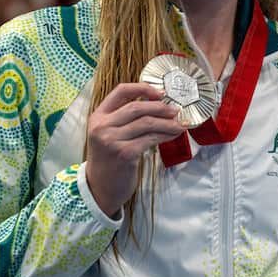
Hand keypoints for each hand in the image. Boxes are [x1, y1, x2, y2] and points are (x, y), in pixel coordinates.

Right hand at [84, 82, 185, 216]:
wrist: (100, 188)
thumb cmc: (109, 159)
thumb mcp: (108, 134)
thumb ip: (123, 119)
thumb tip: (158, 105)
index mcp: (98, 117)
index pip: (120, 91)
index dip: (142, 88)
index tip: (160, 93)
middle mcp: (102, 126)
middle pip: (137, 107)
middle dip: (160, 107)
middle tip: (175, 110)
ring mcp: (112, 140)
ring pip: (146, 123)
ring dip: (167, 122)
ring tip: (179, 124)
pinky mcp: (125, 153)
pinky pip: (151, 139)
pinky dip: (165, 135)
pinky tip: (173, 135)